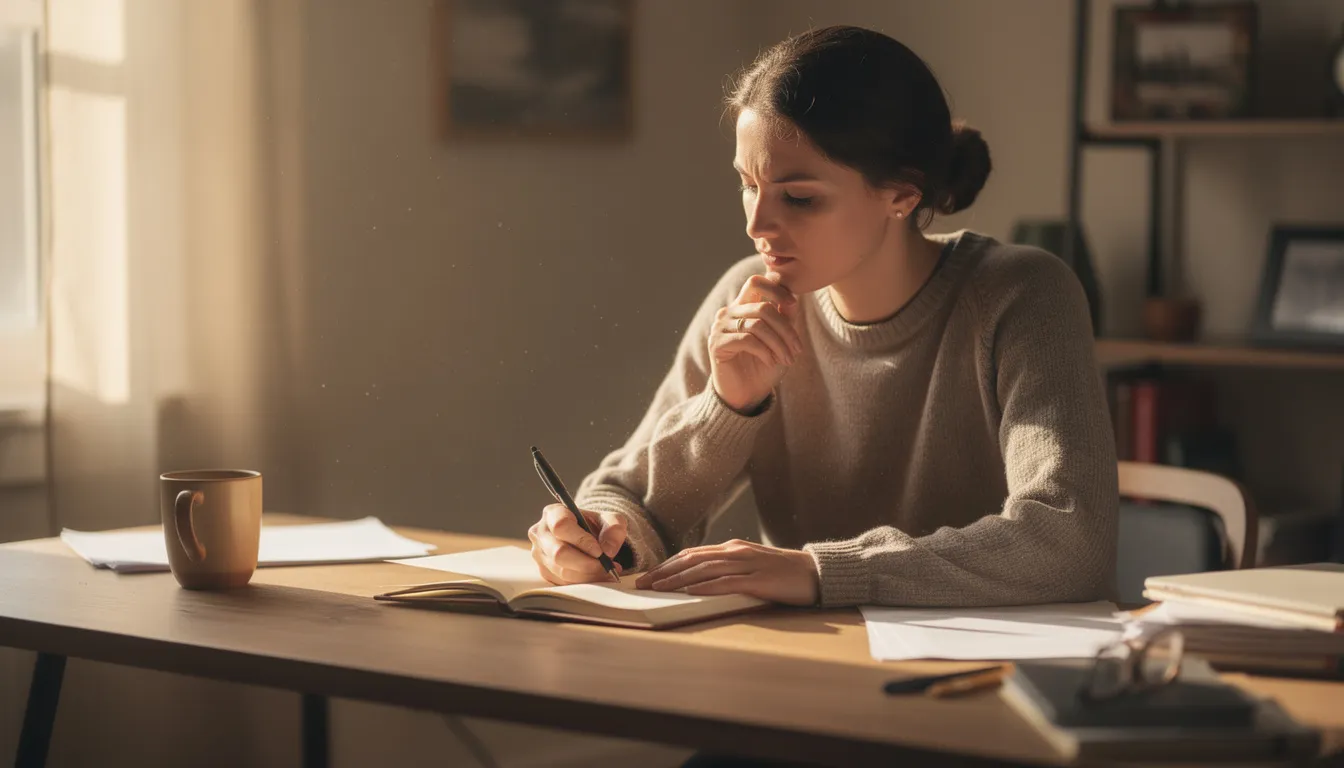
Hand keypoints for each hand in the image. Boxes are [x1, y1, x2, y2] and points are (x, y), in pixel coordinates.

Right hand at [528, 504, 626, 584]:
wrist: (588, 538)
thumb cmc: (595, 526)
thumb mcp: (610, 520)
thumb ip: (614, 529)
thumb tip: (608, 550)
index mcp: (553, 513)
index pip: (561, 526)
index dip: (581, 540)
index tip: (599, 551)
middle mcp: (541, 533)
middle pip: (559, 553)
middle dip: (586, 563)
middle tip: (607, 566)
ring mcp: (539, 554)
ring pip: (562, 571)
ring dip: (588, 575)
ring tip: (606, 571)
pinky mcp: (544, 571)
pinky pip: (563, 583)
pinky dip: (583, 582)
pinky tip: (596, 575)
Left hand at [634, 539, 819, 605]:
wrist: (816, 573)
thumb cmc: (783, 573)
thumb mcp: (752, 565)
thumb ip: (729, 569)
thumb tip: (702, 580)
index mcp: (733, 548)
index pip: (691, 554)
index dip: (667, 564)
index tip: (648, 575)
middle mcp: (736, 552)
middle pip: (691, 559)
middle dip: (664, 571)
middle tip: (642, 583)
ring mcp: (747, 565)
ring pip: (704, 569)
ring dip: (677, 579)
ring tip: (658, 588)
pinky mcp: (758, 580)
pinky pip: (727, 582)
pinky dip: (706, 586)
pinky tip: (690, 592)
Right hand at [709, 274, 803, 412]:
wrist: (748, 393)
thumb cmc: (765, 364)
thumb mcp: (781, 339)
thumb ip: (785, 317)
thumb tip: (794, 298)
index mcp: (743, 306)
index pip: (756, 282)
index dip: (776, 289)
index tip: (793, 304)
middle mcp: (729, 312)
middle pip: (762, 306)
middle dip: (785, 328)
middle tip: (797, 349)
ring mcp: (720, 327)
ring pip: (757, 324)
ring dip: (778, 344)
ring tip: (787, 359)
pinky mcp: (717, 344)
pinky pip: (747, 340)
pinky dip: (764, 351)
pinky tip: (770, 361)